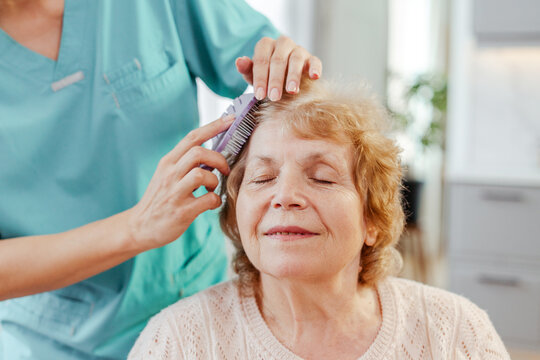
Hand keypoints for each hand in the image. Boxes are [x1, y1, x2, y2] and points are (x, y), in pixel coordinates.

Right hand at [126, 116, 233, 250]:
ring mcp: (174, 193)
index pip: (192, 137)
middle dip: (218, 158)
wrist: (139, 226)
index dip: (214, 126)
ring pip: (202, 174)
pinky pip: (208, 199)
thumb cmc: (160, 199)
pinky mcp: (181, 212)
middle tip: (223, 169)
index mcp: (168, 162)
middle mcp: (170, 174)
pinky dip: (215, 200)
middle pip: (199, 152)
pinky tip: (211, 203)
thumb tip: (213, 155)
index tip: (231, 119)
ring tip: (212, 188)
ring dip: (215, 180)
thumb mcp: (167, 175)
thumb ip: (186, 164)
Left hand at [235, 35, 321, 101]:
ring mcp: (298, 50)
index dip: (260, 78)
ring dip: (293, 76)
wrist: (284, 80)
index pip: (262, 60)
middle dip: (275, 80)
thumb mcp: (253, 75)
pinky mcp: (311, 58)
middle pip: (278, 60)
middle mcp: (282, 43)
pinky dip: (315, 68)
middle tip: (274, 97)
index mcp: (266, 45)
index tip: (259, 95)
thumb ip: (247, 69)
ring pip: (296, 59)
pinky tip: (314, 77)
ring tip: (291, 91)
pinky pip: (315, 61)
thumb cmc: (266, 76)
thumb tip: (239, 61)